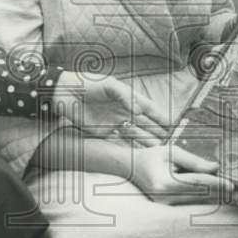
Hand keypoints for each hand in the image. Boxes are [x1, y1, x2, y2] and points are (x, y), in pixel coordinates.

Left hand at [52, 71, 168, 145]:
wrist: (65, 94)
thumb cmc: (88, 84)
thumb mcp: (109, 85)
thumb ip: (126, 97)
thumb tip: (139, 111)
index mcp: (128, 98)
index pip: (149, 109)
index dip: (161, 117)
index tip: (173, 125)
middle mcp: (124, 111)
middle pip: (145, 124)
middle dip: (158, 132)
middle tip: (170, 142)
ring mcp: (114, 123)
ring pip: (135, 134)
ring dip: (146, 142)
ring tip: (158, 151)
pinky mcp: (102, 133)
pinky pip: (119, 142)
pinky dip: (130, 148)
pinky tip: (139, 154)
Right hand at [133, 145, 234, 204]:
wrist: (130, 169)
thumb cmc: (150, 157)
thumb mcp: (171, 152)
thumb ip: (193, 160)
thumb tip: (215, 167)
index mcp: (164, 183)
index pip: (197, 184)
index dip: (216, 184)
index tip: (232, 185)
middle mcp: (164, 198)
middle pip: (199, 197)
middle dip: (220, 194)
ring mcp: (164, 207)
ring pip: (196, 204)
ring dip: (215, 200)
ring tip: (233, 198)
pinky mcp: (166, 209)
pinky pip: (190, 206)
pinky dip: (205, 202)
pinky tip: (217, 200)